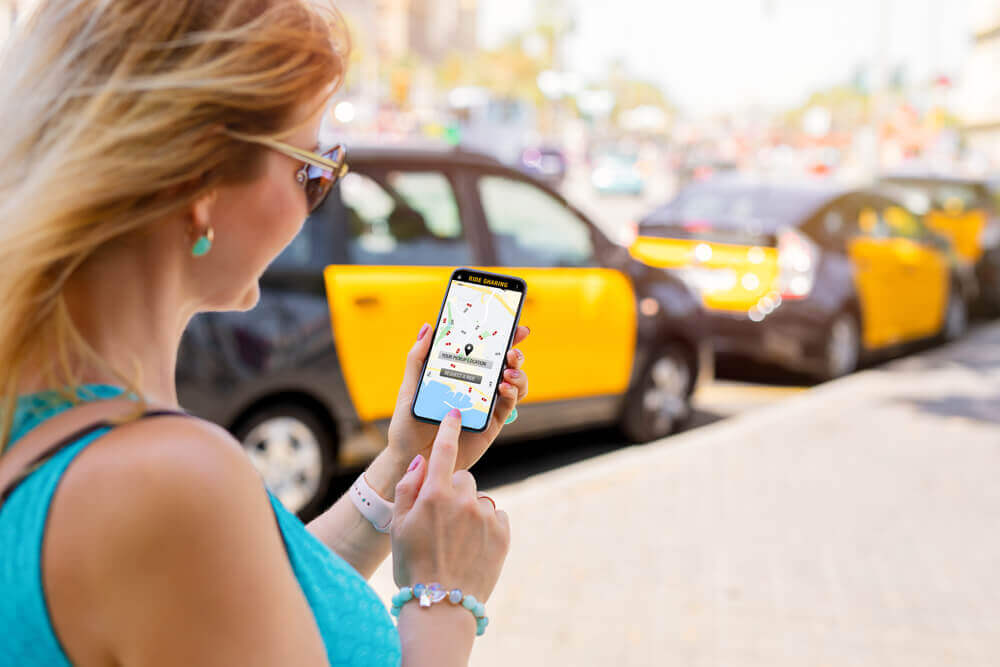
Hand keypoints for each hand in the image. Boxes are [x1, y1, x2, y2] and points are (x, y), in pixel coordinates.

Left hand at [386, 323, 529, 475]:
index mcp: (460, 374)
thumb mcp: (409, 388)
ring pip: (514, 383)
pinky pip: (508, 406)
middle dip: (515, 352)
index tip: (513, 325)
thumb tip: (428, 327)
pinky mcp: (492, 424)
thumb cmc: (408, 424)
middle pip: (505, 364)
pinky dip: (511, 394)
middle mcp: (477, 387)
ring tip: (507, 372)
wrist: (411, 459)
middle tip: (512, 350)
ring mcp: (486, 405)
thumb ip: (417, 359)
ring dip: (517, 373)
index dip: (501, 337)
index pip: (484, 351)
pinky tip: (503, 388)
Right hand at [391, 409, 509, 600]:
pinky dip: (486, 526)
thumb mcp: (400, 525)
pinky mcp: (503, 533)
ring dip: (469, 511)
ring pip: (478, 499)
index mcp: (434, 495)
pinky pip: (495, 516)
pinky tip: (472, 547)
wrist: (442, 607)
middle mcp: (463, 500)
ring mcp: (486, 516)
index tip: (456, 412)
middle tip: (441, 522)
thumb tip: (423, 461)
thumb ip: (409, 487)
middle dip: (452, 492)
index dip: (450, 428)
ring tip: (456, 541)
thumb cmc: (413, 565)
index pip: (444, 449)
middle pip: (462, 479)